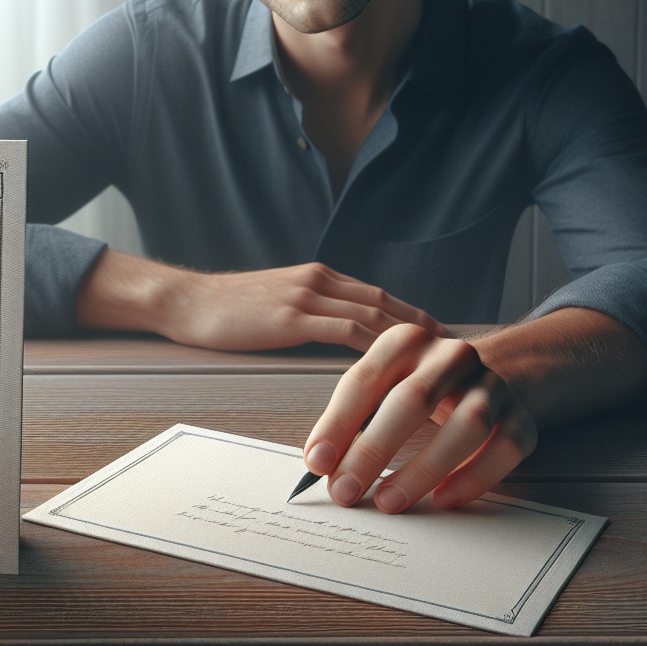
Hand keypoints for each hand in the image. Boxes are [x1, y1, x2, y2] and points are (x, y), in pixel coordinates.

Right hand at [77, 250, 446, 350]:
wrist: (187, 301)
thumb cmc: (226, 310)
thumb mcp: (276, 305)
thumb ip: (308, 314)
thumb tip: (334, 340)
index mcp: (319, 277)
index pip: (378, 297)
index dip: (414, 318)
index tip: (443, 340)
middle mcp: (321, 280)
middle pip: (387, 304)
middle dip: (426, 329)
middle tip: (460, 355)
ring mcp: (308, 296)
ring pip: (375, 316)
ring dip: (412, 340)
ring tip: (441, 365)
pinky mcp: (292, 317)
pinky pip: (347, 333)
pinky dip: (378, 349)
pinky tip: (398, 368)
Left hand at [302, 324, 538, 511]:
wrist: (482, 377)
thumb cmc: (414, 384)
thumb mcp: (379, 385)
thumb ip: (349, 419)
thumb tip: (320, 463)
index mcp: (405, 340)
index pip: (365, 381)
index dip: (338, 424)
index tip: (317, 462)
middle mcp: (452, 356)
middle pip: (412, 401)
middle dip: (373, 451)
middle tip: (344, 490)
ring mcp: (492, 385)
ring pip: (467, 427)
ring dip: (422, 470)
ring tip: (387, 501)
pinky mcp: (521, 418)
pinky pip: (504, 450)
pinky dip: (473, 479)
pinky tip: (442, 500)